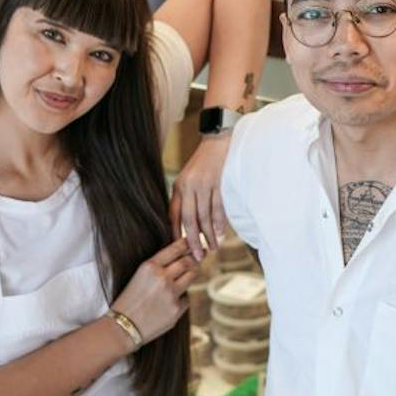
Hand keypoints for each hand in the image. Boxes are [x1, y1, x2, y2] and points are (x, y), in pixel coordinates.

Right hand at [113, 239, 195, 344]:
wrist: (122, 327)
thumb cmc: (129, 300)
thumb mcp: (138, 276)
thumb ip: (158, 267)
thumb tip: (181, 258)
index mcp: (149, 267)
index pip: (175, 249)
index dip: (187, 244)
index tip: (193, 242)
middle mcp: (162, 278)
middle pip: (188, 262)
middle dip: (194, 259)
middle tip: (198, 257)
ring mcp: (171, 294)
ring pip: (192, 277)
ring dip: (193, 274)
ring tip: (190, 273)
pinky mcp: (176, 310)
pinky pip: (186, 298)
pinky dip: (182, 298)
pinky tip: (171, 302)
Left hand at [170, 134, 230, 260]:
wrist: (218, 140)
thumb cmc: (203, 161)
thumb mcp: (188, 177)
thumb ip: (185, 196)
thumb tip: (184, 221)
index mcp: (179, 186)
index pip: (174, 215)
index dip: (176, 233)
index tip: (179, 249)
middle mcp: (189, 187)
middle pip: (190, 220)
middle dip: (194, 240)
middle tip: (198, 256)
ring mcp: (204, 185)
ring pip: (205, 216)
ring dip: (209, 234)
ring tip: (213, 248)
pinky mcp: (219, 183)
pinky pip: (219, 207)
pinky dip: (220, 222)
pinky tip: (220, 233)